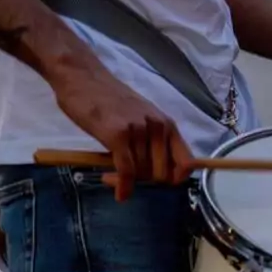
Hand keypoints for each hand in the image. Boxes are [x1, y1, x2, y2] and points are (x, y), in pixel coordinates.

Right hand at [50, 66, 192, 201]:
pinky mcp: (118, 135)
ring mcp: (139, 130)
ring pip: (142, 173)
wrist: (83, 79)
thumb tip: (158, 173)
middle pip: (162, 173)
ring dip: (127, 181)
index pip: (187, 161)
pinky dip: (123, 186)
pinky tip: (120, 192)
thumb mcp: (142, 118)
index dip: (178, 178)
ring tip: (110, 174)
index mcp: (167, 124)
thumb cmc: (110, 101)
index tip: (164, 184)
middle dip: (146, 182)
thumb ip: (152, 141)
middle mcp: (158, 127)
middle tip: (127, 180)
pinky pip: (127, 171)